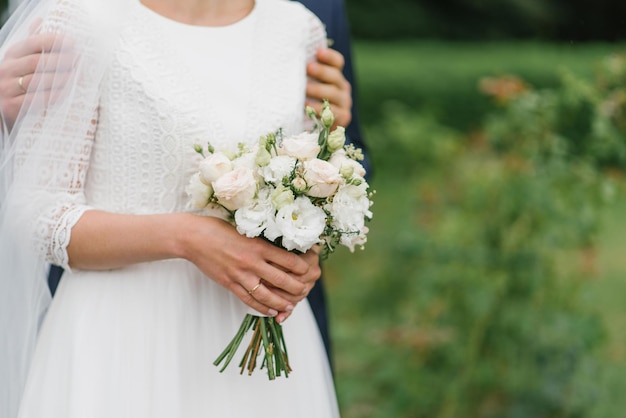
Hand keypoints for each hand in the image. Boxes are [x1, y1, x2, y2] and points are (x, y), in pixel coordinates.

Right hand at [0, 30, 73, 129]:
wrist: (5, 108)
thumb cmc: (21, 81)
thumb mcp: (23, 60)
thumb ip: (33, 44)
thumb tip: (41, 20)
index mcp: (11, 54)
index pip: (31, 43)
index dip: (52, 41)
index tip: (72, 42)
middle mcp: (6, 69)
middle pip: (37, 62)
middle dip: (61, 60)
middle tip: (80, 60)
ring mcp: (7, 89)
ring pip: (37, 81)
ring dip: (61, 78)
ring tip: (77, 75)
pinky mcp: (11, 107)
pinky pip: (36, 100)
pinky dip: (54, 95)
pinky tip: (67, 92)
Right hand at [183, 215, 319, 320]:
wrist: (193, 237)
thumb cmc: (219, 228)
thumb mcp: (246, 229)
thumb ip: (262, 240)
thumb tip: (283, 245)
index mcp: (259, 245)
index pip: (289, 260)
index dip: (303, 268)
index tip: (310, 270)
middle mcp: (252, 261)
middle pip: (282, 279)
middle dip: (297, 288)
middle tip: (305, 290)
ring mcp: (240, 274)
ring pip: (267, 294)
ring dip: (281, 302)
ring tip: (291, 306)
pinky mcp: (229, 283)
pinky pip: (249, 300)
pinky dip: (262, 307)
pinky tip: (271, 311)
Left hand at [306, 47, 351, 128]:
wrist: (313, 133)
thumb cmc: (305, 103)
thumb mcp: (306, 86)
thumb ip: (303, 75)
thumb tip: (288, 61)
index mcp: (335, 76)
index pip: (337, 62)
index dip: (329, 56)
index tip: (318, 52)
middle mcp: (342, 87)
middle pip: (335, 76)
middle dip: (321, 71)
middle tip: (308, 68)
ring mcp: (345, 103)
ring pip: (334, 93)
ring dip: (319, 90)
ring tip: (305, 88)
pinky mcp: (344, 118)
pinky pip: (333, 112)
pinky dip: (319, 108)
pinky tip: (307, 106)